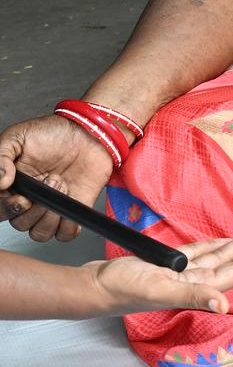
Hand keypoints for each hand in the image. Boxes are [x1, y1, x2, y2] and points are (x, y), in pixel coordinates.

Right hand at [0, 115, 113, 241]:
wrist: (90, 132)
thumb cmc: (54, 133)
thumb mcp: (19, 137)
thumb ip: (1, 158)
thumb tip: (0, 182)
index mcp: (13, 186)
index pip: (1, 209)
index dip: (9, 209)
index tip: (23, 199)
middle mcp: (29, 200)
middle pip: (20, 224)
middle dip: (35, 209)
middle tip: (52, 180)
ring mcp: (51, 207)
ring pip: (40, 233)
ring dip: (51, 215)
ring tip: (62, 185)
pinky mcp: (73, 211)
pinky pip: (65, 234)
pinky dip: (68, 225)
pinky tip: (71, 203)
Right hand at [82, 226, 232, 315]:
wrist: (97, 286)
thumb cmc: (125, 289)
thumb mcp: (161, 290)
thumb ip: (193, 296)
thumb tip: (224, 305)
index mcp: (202, 287)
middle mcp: (199, 280)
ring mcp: (186, 272)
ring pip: (223, 255)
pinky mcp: (172, 263)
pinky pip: (203, 252)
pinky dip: (218, 244)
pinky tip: (230, 240)